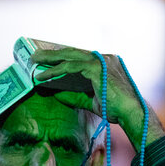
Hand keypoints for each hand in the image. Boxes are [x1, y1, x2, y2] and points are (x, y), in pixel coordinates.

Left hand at [31, 47, 164, 143]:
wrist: (130, 113)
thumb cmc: (116, 109)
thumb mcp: (91, 101)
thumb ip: (75, 95)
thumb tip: (56, 93)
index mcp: (105, 63)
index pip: (79, 57)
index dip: (62, 57)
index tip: (47, 60)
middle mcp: (103, 58)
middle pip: (72, 53)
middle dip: (52, 54)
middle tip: (35, 56)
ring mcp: (100, 61)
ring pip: (69, 56)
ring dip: (49, 59)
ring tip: (34, 62)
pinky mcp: (95, 68)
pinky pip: (70, 67)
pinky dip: (55, 71)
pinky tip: (43, 76)